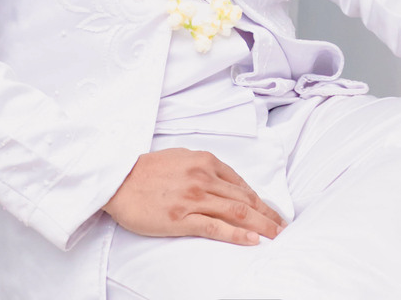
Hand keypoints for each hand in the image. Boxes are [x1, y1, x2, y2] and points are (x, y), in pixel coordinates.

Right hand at [103, 148, 285, 244]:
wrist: (117, 180)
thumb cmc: (145, 171)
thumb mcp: (179, 159)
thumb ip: (203, 169)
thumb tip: (225, 183)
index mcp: (203, 161)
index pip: (241, 184)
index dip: (261, 200)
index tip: (273, 212)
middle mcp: (202, 177)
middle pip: (244, 198)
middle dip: (268, 214)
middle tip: (284, 228)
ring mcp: (193, 198)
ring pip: (237, 212)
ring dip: (261, 225)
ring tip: (277, 236)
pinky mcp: (182, 218)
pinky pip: (216, 227)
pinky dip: (238, 234)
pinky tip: (253, 241)